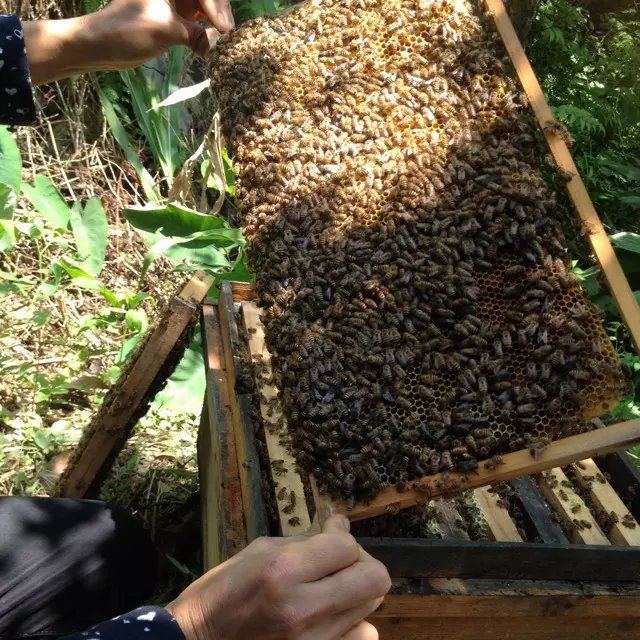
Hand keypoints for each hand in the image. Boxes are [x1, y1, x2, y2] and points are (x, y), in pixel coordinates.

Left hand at [23, 0, 233, 83]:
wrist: (98, 45)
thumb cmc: (126, 31)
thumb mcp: (165, 30)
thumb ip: (195, 34)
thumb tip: (217, 45)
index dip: (216, 8)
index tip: (224, 30)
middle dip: (218, 13)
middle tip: (227, 35)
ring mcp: (172, 1)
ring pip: (203, 8)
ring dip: (213, 23)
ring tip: (220, 41)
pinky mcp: (171, 16)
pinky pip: (195, 20)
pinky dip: (204, 31)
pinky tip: (209, 44)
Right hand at [166, 515, 390, 639]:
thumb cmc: (221, 592)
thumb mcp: (257, 551)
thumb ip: (304, 540)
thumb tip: (341, 525)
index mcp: (284, 571)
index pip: (346, 546)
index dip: (341, 536)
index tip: (332, 531)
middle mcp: (304, 608)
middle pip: (373, 579)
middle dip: (360, 562)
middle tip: (339, 561)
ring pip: (371, 609)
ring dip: (357, 592)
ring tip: (333, 588)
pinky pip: (362, 637)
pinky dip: (354, 624)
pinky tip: (332, 616)